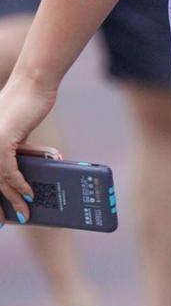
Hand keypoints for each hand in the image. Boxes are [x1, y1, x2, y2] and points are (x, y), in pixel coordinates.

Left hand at [0, 71, 60, 224]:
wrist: (32, 84)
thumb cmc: (26, 105)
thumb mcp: (15, 134)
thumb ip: (13, 153)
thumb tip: (18, 180)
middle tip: (4, 221)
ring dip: (13, 200)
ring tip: (25, 213)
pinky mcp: (1, 142)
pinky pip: (9, 173)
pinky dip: (20, 186)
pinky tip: (28, 195)